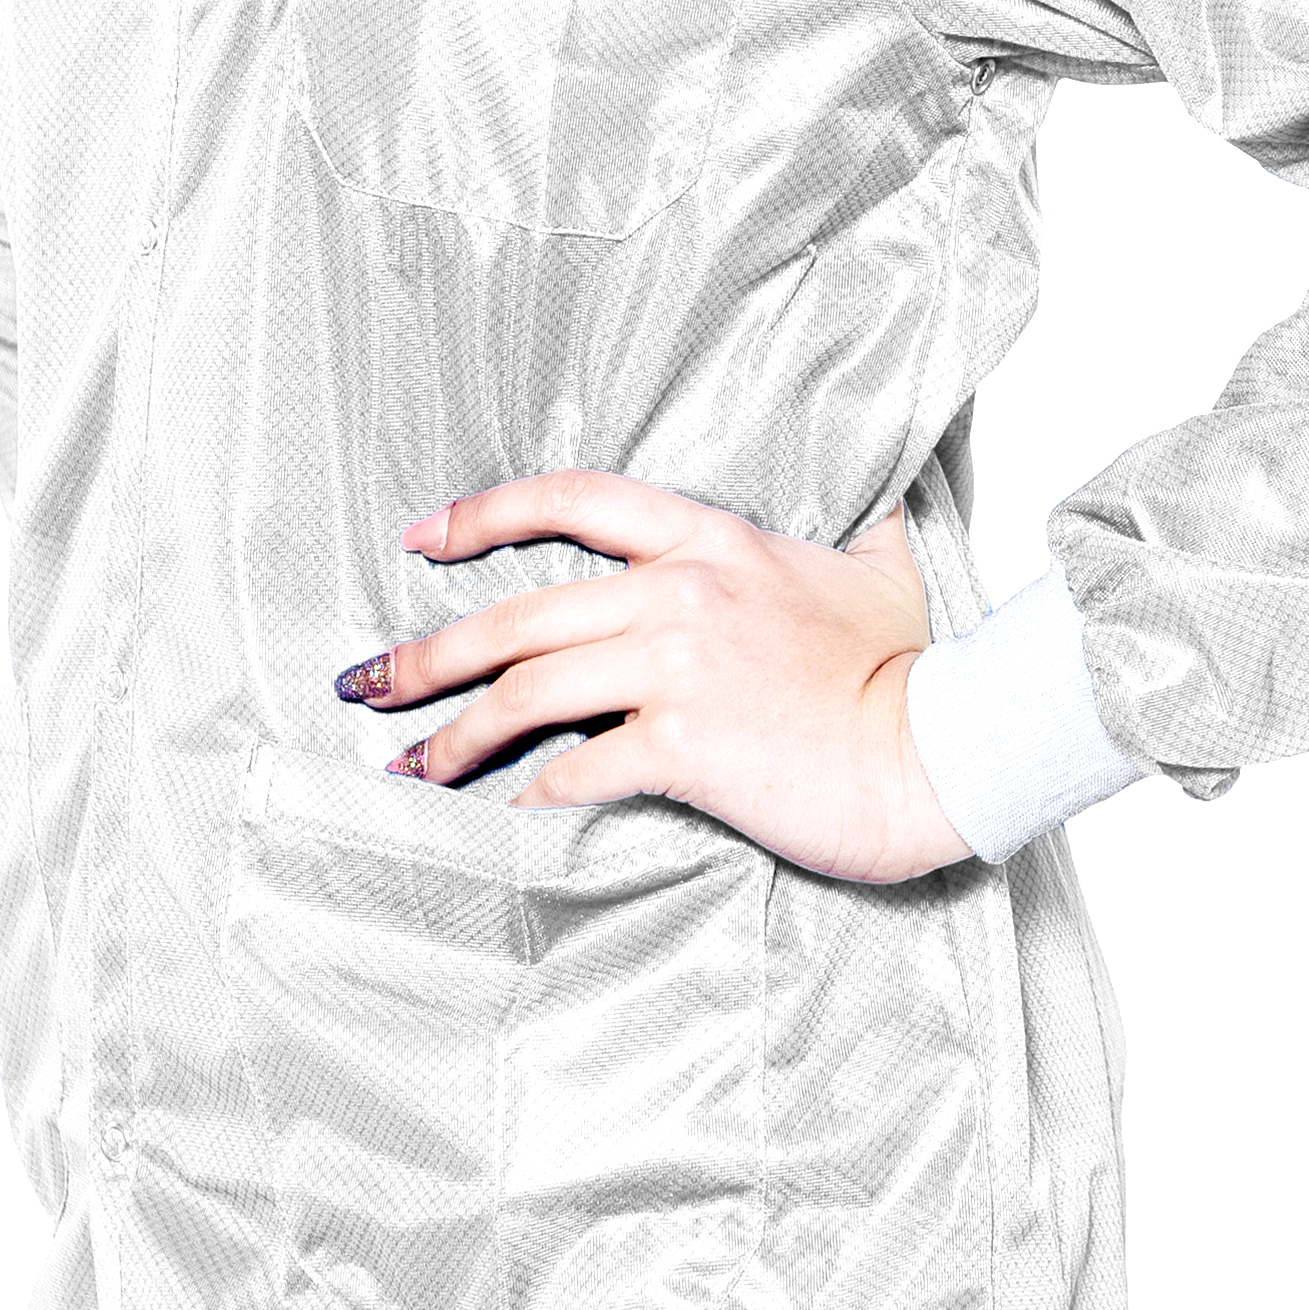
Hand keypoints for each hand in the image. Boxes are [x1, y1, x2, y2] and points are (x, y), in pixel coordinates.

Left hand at [333, 469, 972, 886]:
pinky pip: (572, 771)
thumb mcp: (881, 563)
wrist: (942, 745)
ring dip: (452, 735)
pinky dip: (521, 796)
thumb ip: (856, 522)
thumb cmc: (914, 664)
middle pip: (519, 614)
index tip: (421, 537)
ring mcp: (677, 668)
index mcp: (713, 540)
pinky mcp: (682, 745)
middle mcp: (681, 593)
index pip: (575, 497)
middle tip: (365, 682)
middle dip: (427, 653)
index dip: (486, 513)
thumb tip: (879, 491)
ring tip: (407, 766)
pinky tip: (492, 818)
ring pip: (526, 692)